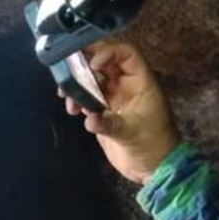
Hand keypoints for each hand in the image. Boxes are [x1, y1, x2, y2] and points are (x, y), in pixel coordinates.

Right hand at [61, 42, 181, 183]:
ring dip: (77, 83)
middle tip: (66, 64)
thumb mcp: (132, 134)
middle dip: (85, 61)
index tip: (94, 64)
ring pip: (92, 78)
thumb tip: (90, 120)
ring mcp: (114, 97)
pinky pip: (87, 96)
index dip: (110, 52)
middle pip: (105, 61)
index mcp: (141, 82)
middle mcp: (126, 85)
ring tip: (66, 95)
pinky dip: (76, 99)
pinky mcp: (103, 110)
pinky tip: (72, 110)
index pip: (127, 54)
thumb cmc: (152, 146)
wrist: (152, 168)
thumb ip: (110, 125)